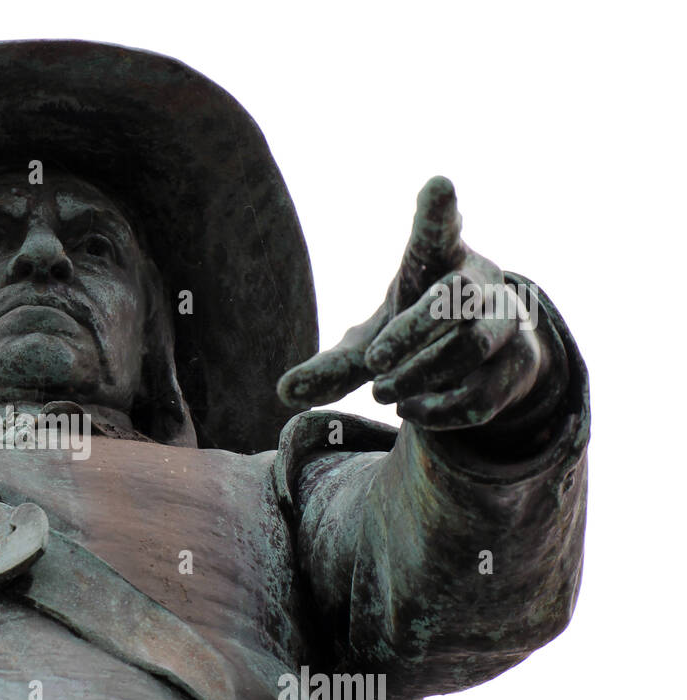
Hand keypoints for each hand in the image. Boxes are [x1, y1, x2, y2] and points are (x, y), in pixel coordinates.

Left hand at [277, 176, 549, 430]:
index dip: (438, 212)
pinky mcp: (519, 366)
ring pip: (472, 345)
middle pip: (453, 298)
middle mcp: (480, 284)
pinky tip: (411, 410)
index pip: (439, 232)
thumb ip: (332, 365)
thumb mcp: (371, 345)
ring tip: (382, 392)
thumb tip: (283, 390)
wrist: (487, 361)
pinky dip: (441, 409)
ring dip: (420, 373)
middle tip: (374, 361)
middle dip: (411, 330)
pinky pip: (485, 392)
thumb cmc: (417, 337)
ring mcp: (505, 323)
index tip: (438, 186)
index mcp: (439, 262)